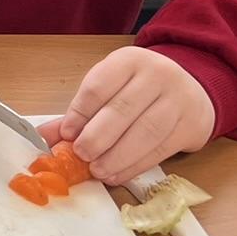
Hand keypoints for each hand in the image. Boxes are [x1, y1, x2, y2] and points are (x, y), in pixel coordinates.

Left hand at [52, 47, 215, 185]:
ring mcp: (177, 100)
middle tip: (81, 155)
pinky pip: (161, 149)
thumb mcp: (111, 89)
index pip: (99, 85)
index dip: (80, 112)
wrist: (192, 92)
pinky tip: (117, 175)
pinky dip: (135, 166)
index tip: (67, 135)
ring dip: (117, 156)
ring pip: (145, 131)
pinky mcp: (190, 126)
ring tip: (97, 170)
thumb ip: (79, 112)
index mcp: (129, 61)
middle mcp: (157, 75)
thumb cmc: (141, 91)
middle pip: (122, 109)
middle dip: (98, 137)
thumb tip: (44, 137)